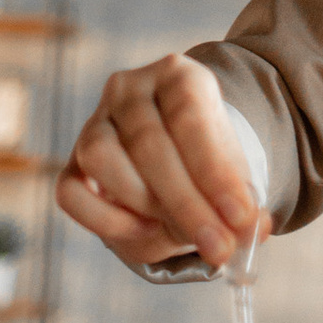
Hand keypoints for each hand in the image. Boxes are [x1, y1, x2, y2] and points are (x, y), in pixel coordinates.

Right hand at [57, 53, 265, 270]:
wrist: (177, 151)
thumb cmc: (207, 158)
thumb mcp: (232, 168)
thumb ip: (242, 199)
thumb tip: (252, 231)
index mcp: (177, 75)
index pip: (190, 116)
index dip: (216, 172)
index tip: (241, 217)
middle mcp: (129, 89)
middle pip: (148, 143)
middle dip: (188, 204)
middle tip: (219, 246)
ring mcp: (94, 123)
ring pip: (101, 158)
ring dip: (145, 205)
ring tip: (182, 231)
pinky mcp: (72, 162)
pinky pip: (70, 192)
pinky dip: (105, 219)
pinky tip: (143, 230)